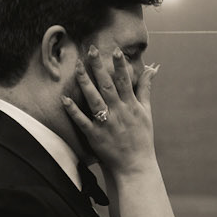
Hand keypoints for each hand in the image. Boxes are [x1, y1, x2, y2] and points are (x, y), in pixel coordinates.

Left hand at [62, 47, 158, 180]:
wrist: (135, 167)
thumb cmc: (142, 139)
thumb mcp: (146, 113)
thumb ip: (145, 90)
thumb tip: (152, 69)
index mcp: (131, 106)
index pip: (126, 82)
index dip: (121, 66)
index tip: (115, 50)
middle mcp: (119, 113)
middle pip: (107, 86)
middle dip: (99, 67)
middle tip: (91, 50)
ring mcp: (107, 124)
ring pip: (94, 99)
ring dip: (85, 83)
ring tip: (77, 67)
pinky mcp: (95, 136)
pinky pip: (82, 121)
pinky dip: (73, 110)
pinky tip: (64, 99)